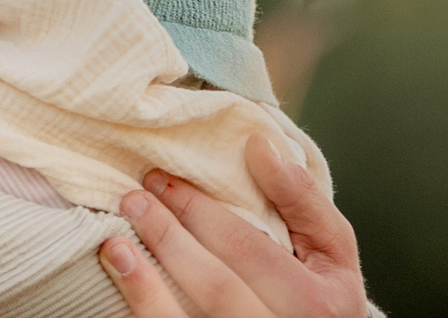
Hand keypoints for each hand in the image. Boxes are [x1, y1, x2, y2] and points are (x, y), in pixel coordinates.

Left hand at [98, 135, 370, 317]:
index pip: (247, 250)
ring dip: (146, 284)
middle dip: (169, 237)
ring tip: (115, 244)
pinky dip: (145, 307)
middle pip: (215, 286)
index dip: (200, 213)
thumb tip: (258, 145)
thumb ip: (302, 198)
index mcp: (314, 302)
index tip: (161, 179)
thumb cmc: (322, 294)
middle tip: (133, 198)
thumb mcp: (332, 248)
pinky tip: (123, 281)